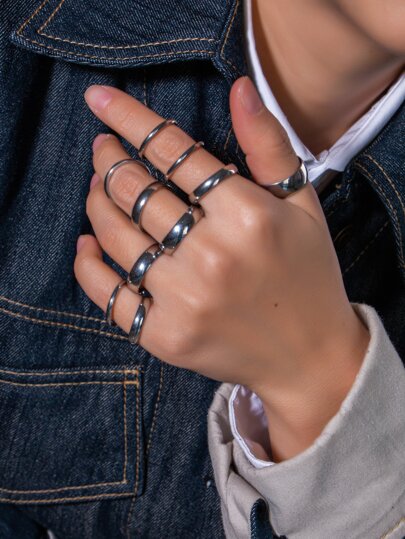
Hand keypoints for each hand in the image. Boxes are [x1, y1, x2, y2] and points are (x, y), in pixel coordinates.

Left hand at [75, 77, 368, 459]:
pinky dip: (88, 264)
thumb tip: (238, 88)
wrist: (309, 358)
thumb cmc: (308, 276)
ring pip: (115, 236)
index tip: (100, 100)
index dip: (131, 119)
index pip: (174, 153)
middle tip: (102, 148)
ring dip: (96, 201)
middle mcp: (211, 256)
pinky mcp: (164, 336)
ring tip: (97, 186)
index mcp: (247, 216)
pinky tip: (87, 243)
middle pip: (136, 190)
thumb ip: (269, 147)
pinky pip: (107, 294)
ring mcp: (183, 300)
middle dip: (108, 159)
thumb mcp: (304, 206)